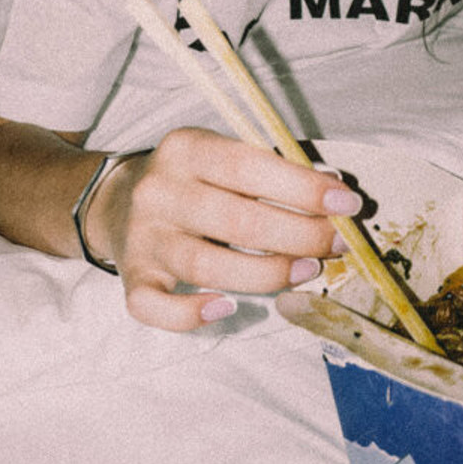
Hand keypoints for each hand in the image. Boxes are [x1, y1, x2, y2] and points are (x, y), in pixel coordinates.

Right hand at [87, 127, 361, 331]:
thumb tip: (335, 194)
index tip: (347, 205)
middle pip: (236, 221)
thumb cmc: (192, 180)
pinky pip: (156, 308)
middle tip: (336, 244)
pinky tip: (227, 308)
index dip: (303, 188)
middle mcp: (159, 191)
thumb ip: (270, 171)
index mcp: (185, 148)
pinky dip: (191, 315)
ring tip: (308, 271)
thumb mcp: (222, 156)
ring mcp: (143, 238)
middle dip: (299, 235)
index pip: (248, 166)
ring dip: (268, 274)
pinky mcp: (132, 278)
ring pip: (207, 267)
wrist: (115, 201)